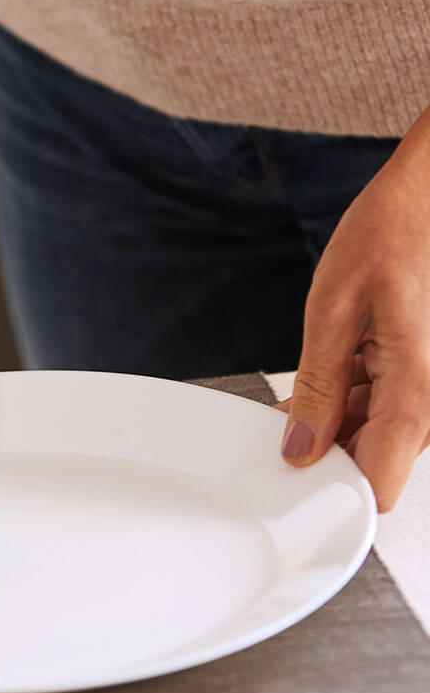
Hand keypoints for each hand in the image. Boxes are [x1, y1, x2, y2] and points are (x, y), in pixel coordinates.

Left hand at [280, 112, 429, 511]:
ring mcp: (426, 388)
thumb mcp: (334, 310)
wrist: (428, 195)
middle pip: (374, 461)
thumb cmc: (391, 236)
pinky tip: (317, 386)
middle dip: (325, 454)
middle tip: (278, 434)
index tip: (291, 494)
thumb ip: (318, 387)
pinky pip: (382, 407)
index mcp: (417, 392)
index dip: (334, 497)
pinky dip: (346, 402)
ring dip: (331, 425)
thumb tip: (300, 450)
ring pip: (375, 435)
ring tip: (295, 399)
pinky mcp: (417, 374)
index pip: (380, 484)